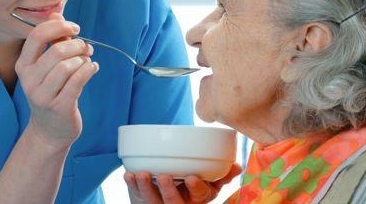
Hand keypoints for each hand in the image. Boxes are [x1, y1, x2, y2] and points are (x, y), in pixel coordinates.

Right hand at [16, 13, 98, 150]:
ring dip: (83, 59)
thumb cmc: (51, 92)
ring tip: (88, 60)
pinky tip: (92, 68)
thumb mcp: (46, 67)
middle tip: (87, 47)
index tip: (73, 28)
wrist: (50, 130)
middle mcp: (29, 80)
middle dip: (77, 45)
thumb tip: (57, 14)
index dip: (58, 27)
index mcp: (23, 65)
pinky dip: (89, 70)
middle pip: (56, 51)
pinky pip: (78, 80)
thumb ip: (52, 41)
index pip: (36, 36)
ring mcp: (43, 95)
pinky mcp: (60, 106)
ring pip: (68, 66)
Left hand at [124, 163, 241, 203]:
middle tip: (163, 176)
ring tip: (141, 174)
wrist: (169, 196)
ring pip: (153, 203)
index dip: (196, 189)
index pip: (199, 197)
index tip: (192, 177)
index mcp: (197, 199)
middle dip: (168, 192)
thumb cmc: (191, 185)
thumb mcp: (210, 183)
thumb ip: (222, 174)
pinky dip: (132, 185)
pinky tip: (128, 175)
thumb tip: (237, 166)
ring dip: (146, 189)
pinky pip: (137, 196)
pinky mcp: (144, 200)